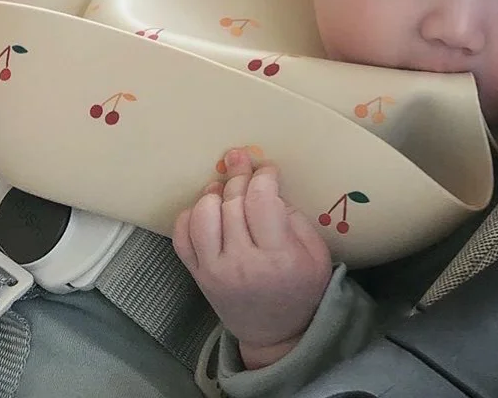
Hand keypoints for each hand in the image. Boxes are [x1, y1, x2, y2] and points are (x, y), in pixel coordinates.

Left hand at [173, 149, 332, 369]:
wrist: (277, 333)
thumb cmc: (302, 290)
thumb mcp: (315, 253)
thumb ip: (294, 218)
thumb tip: (267, 187)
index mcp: (276, 257)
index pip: (261, 200)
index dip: (264, 175)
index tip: (269, 170)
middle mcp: (241, 263)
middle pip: (232, 202)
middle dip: (240, 175)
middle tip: (246, 164)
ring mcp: (214, 270)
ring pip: (202, 215)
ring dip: (213, 193)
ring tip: (225, 188)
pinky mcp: (198, 276)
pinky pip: (181, 237)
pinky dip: (189, 215)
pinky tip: (207, 208)